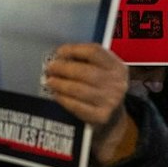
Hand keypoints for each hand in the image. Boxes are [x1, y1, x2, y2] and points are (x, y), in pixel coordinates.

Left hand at [45, 44, 135, 165]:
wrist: (113, 116)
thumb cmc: (102, 87)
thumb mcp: (103, 71)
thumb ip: (86, 61)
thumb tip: (60, 56)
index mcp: (117, 67)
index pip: (95, 52)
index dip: (74, 50)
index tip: (59, 52)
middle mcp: (117, 83)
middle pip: (86, 71)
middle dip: (63, 68)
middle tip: (50, 68)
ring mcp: (110, 101)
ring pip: (79, 89)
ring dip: (60, 84)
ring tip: (50, 81)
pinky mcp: (101, 116)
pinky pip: (77, 106)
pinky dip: (63, 99)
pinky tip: (56, 95)